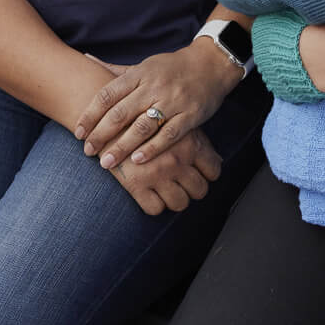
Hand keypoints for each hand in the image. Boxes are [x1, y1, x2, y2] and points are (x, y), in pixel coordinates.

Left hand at [75, 41, 242, 168]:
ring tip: (106, 163)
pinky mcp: (190, 115)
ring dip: (122, 146)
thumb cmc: (172, 68)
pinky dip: (152, 148)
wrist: (211, 64)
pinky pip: (169, 134)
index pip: (108, 94)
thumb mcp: (144, 65)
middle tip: (87, 152)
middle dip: (101, 135)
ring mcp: (172, 101)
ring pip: (142, 127)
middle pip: (120, 113)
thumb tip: (87, 59)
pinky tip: (137, 160)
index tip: (78, 132)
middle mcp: (153, 87)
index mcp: (139, 74)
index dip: (90, 114)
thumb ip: (116, 69)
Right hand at [108, 127, 222, 215]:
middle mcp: (177, 160)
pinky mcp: (136, 184)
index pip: (213, 171)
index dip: (207, 175)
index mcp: (190, 144)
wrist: (108, 116)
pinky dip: (155, 204)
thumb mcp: (175, 123)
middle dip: (192, 189)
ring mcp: (157, 173)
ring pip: (180, 203)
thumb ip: (197, 142)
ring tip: (168, 190)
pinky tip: (151, 193)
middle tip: (183, 184)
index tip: (198, 174)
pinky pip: (155, 209)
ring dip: (176, 199)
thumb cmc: (147, 119)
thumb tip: (216, 161)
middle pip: (200, 190)